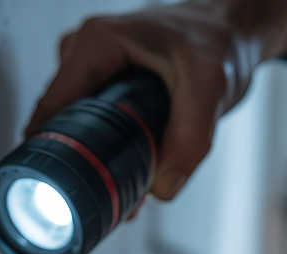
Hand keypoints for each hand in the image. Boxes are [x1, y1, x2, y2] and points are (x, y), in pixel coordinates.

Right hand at [25, 0, 286, 199]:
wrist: (234, 33)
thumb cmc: (220, 41)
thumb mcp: (210, 86)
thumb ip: (190, 137)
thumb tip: (163, 186)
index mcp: (98, 42)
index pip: (54, 102)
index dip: (52, 145)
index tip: (57, 180)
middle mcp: (88, 51)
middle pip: (63, 118)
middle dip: (82, 157)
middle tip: (107, 188)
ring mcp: (94, 67)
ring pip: (78, 123)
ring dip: (98, 155)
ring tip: (126, 180)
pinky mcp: (106, 82)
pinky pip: (95, 120)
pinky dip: (110, 145)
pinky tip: (130, 165)